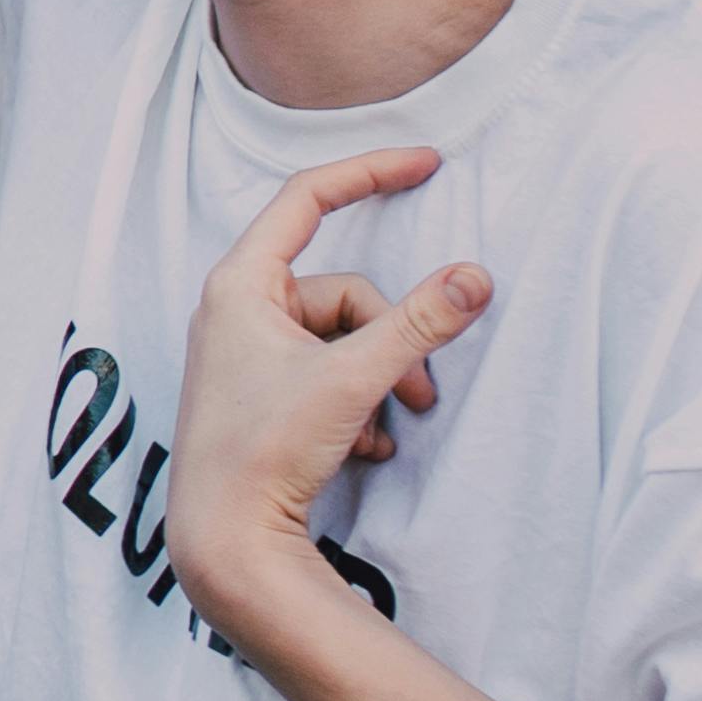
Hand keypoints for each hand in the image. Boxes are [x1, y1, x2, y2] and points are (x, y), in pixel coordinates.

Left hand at [157, 150, 482, 658]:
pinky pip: (329, 374)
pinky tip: (362, 447)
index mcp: (240, 284)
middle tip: (419, 391)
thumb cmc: (266, 451)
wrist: (226, 539)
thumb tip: (475, 277)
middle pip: (344, 290)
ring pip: (344, 339)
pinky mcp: (262, 394)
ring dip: (381, 379)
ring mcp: (247, 353)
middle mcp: (236, 310)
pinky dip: (356, 407)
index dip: (369, 172)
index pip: (307, 197)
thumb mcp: (354, 378)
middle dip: (392, 338)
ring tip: (391, 425)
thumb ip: (419, 324)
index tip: (427, 161)